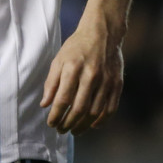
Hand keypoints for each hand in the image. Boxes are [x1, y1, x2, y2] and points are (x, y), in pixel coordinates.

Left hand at [40, 18, 124, 134]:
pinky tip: (92, 125)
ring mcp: (106, 80)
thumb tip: (45, 105)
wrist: (103, 32)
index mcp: (74, 68)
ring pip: (95, 112)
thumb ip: (52, 83)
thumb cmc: (77, 47)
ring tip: (74, 130)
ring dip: (83, 125)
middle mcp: (91, 75)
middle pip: (79, 108)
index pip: (63, 99)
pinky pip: (110, 108)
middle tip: (61, 130)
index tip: (51, 123)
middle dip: (68, 124)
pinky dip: (101, 121)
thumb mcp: (59, 60)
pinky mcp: (117, 83)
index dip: (56, 115)